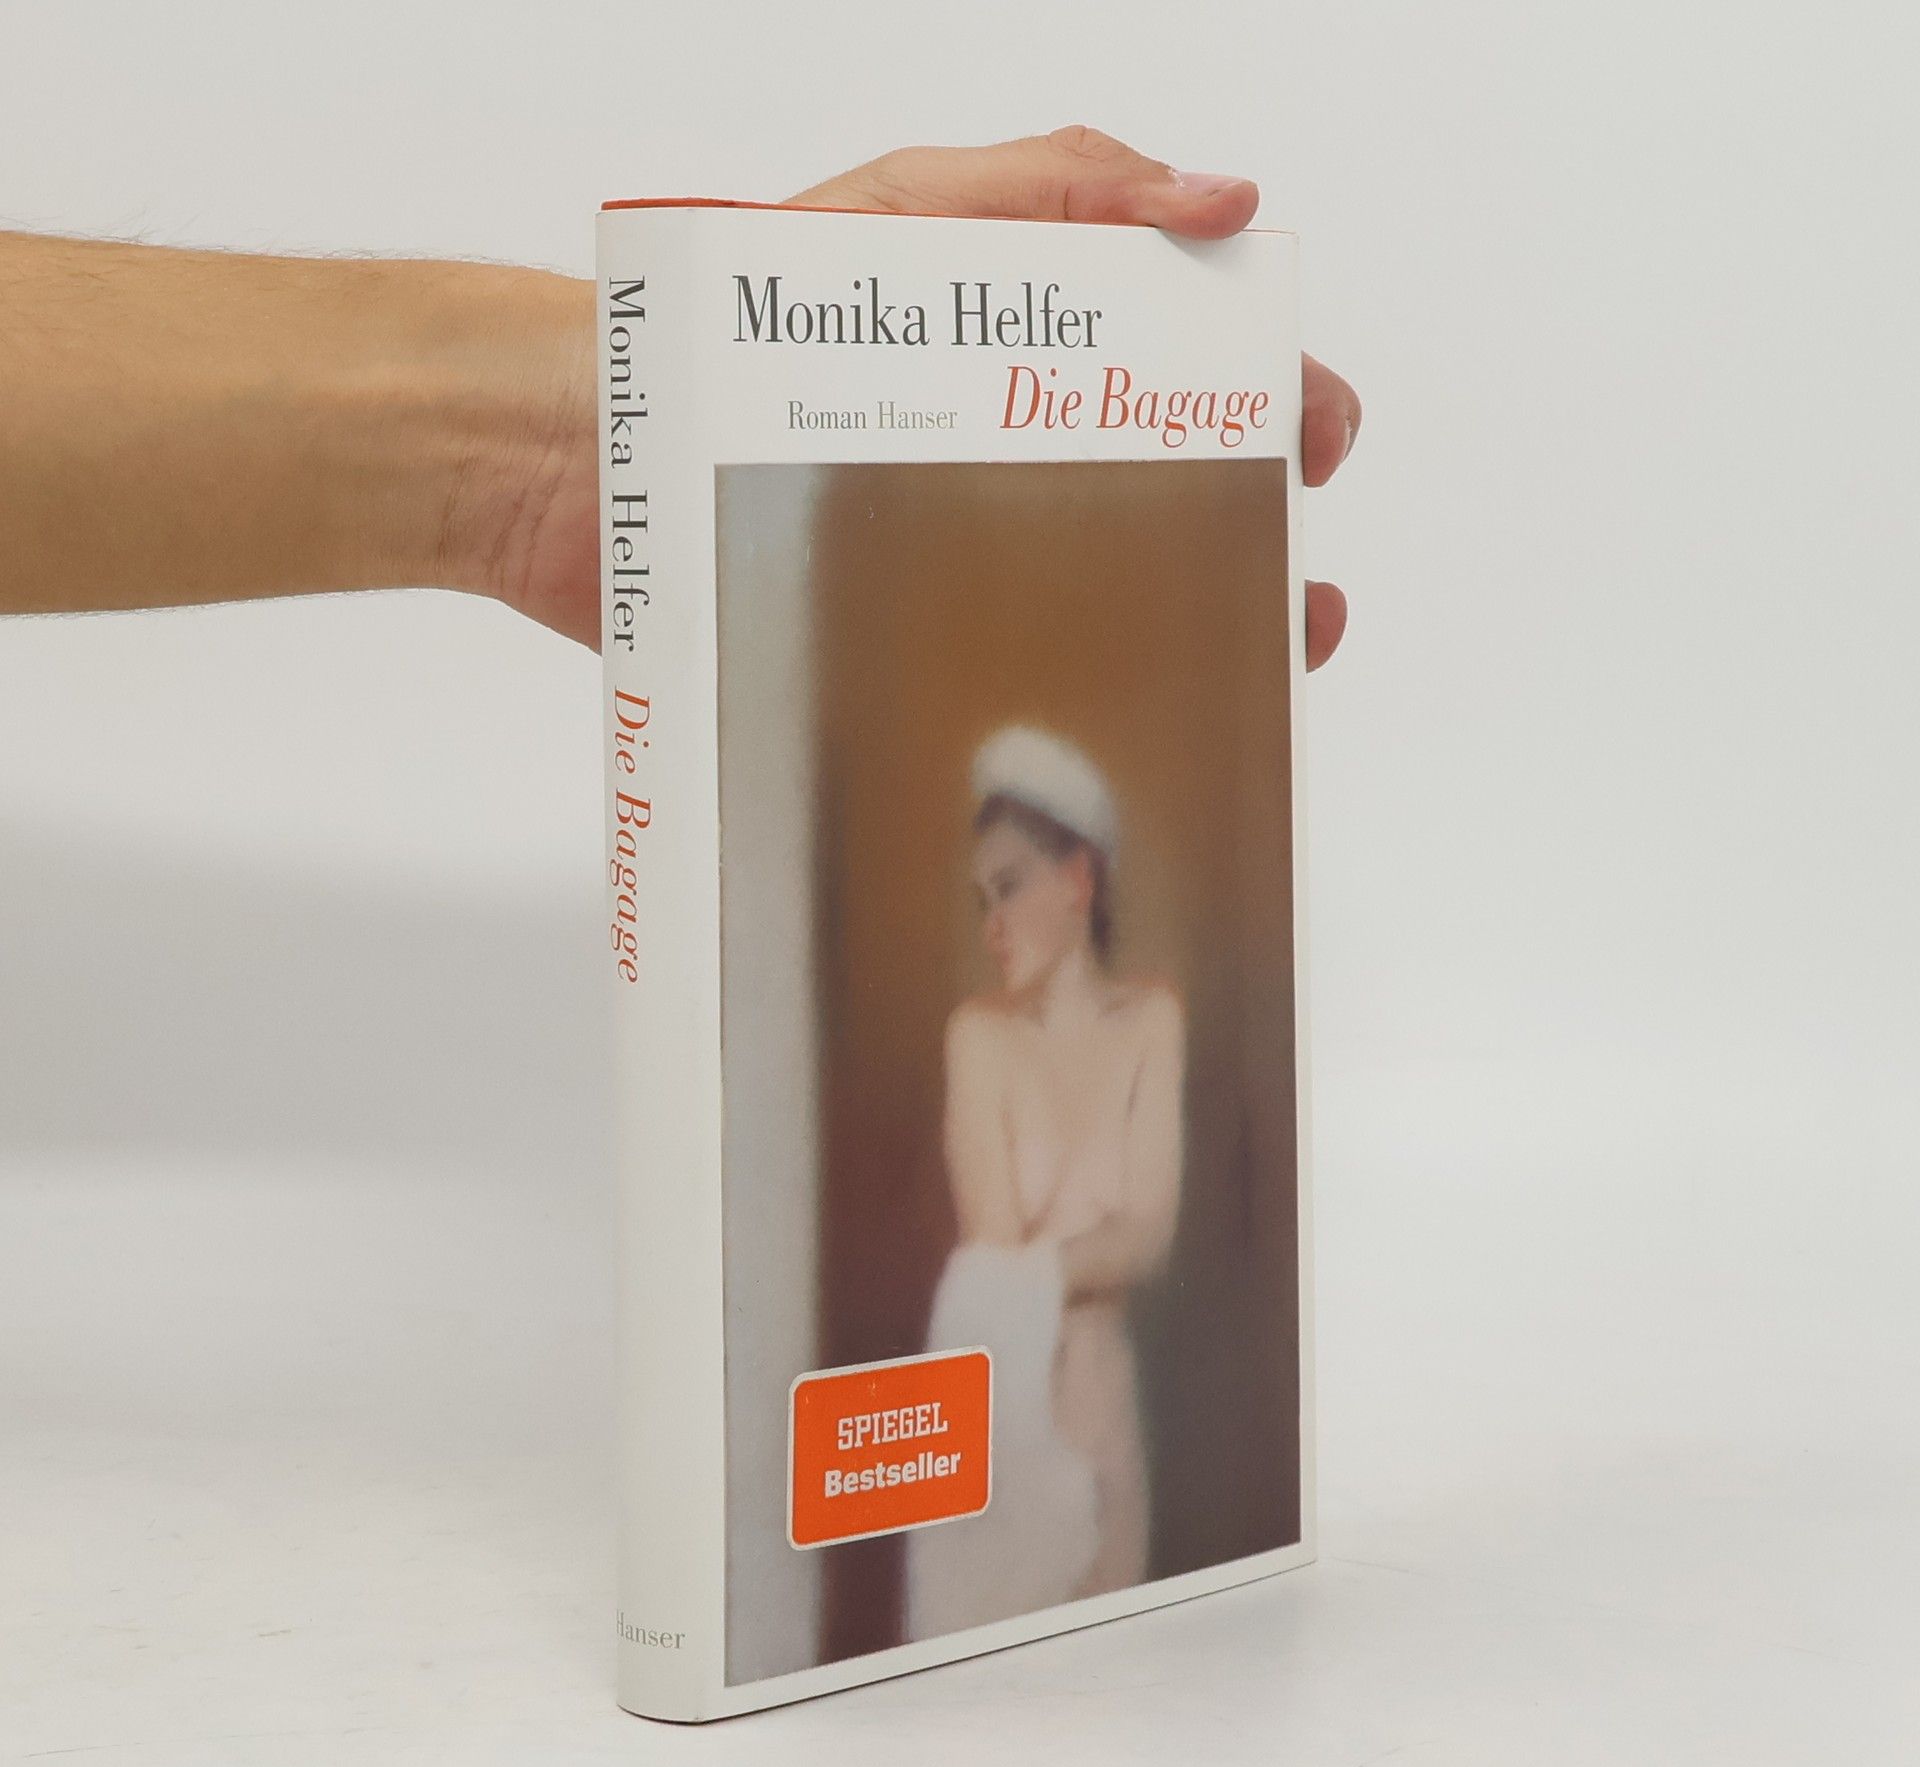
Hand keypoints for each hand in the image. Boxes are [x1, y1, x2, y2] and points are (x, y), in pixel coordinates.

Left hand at [483, 128, 1360, 667]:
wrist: (574, 463)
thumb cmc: (724, 332)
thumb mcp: (898, 217)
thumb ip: (1056, 190)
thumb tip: (1222, 196)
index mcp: (1005, 337)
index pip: (1168, 352)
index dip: (1256, 384)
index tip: (1316, 428)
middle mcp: (987, 445)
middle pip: (1152, 482)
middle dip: (1246, 522)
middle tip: (1295, 573)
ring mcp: (946, 546)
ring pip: (1103, 588)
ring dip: (1198, 620)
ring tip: (1264, 653)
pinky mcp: (894, 636)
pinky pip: (1010, 668)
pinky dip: (1083, 693)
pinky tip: (1130, 717)